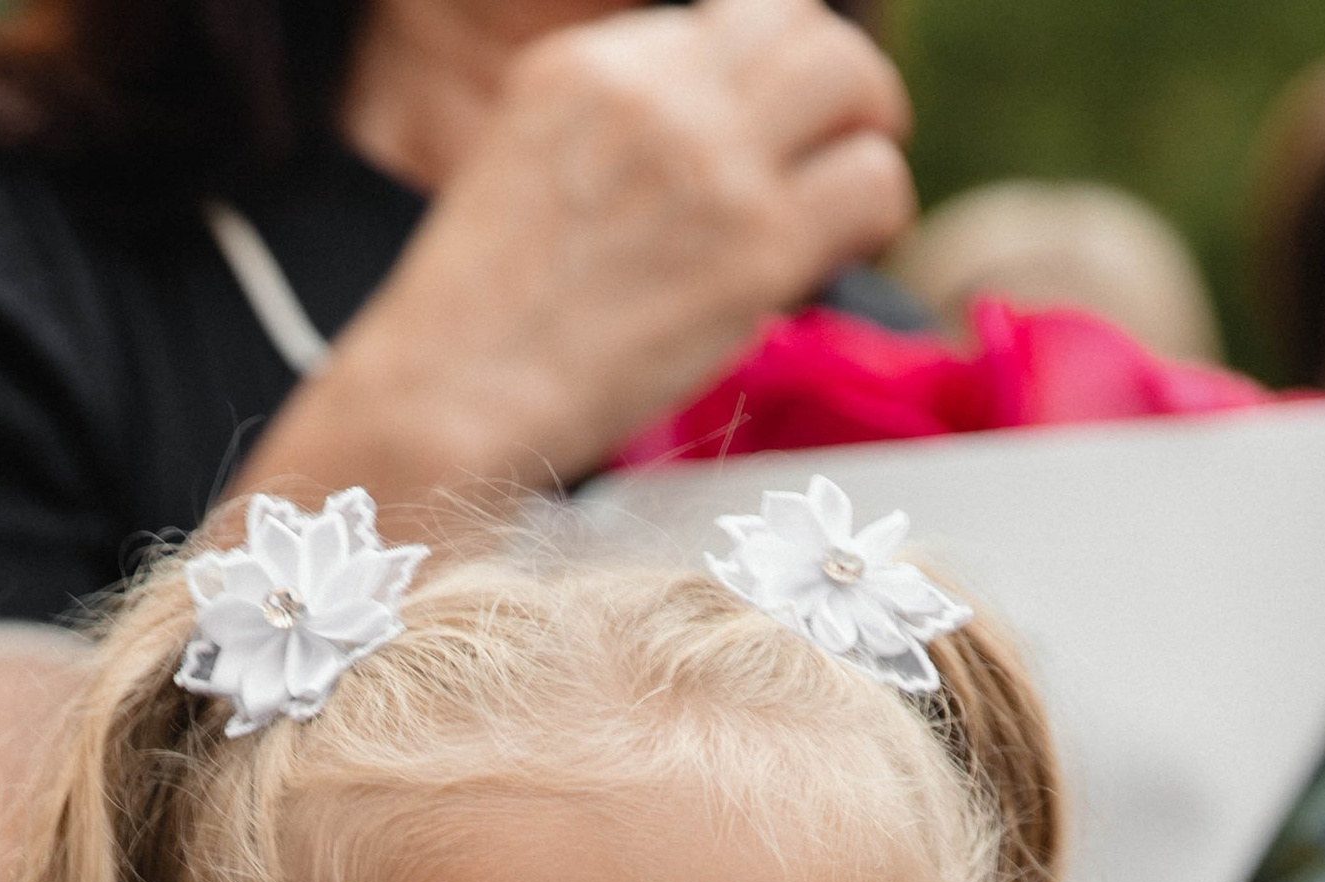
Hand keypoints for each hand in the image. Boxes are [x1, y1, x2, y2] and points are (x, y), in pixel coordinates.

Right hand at [242, 0, 914, 513]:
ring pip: (855, 81)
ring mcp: (713, 160)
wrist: (448, 400)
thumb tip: (718, 146)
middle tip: (840, 148)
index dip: (765, 77)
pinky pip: (873, 185)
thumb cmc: (485, 326)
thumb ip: (620, 134)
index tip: (769, 135)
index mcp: (591, 61)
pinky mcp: (757, 243)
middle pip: (806, 26)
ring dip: (870, 137)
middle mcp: (656, 88)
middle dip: (839, 86)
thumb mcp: (532, 167)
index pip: (729, 20)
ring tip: (848, 204)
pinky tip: (840, 260)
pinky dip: (876, 219)